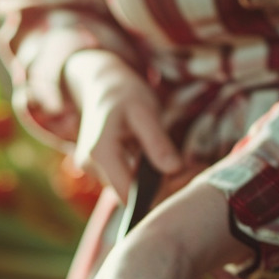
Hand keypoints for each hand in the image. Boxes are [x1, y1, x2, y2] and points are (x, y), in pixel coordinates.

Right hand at [63, 49, 180, 198]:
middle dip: (158, 186)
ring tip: (173, 160)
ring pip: (126, 188)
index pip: (127, 194)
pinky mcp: (97, 168)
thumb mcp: (145, 111)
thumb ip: (157, 142)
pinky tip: (155, 158)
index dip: (155, 193)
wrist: (100, 83)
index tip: (180, 179)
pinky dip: (142, 175)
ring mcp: (91, 169)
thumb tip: (174, 169)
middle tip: (188, 169)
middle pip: (128, 193)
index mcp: (101, 153)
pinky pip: (123, 180)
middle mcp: (90, 166)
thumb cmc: (124, 92)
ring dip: (151, 181)